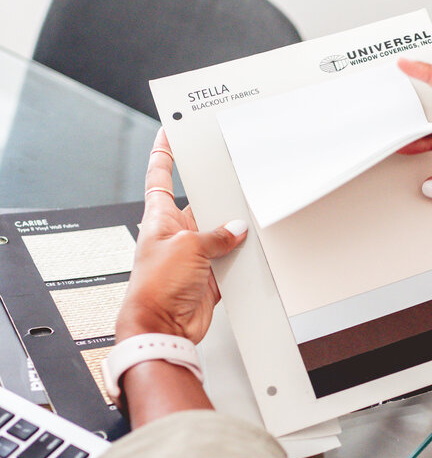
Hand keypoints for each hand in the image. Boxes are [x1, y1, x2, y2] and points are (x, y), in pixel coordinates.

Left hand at [117, 128, 247, 342]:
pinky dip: (239, 260)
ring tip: (244, 226)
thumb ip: (215, 235)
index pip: (160, 175)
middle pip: (199, 206)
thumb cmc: (156, 287)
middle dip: (217, 199)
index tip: (169, 132)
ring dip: (231, 235)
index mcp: (159, 217)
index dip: (164, 153)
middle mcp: (176, 234)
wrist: (162, 325)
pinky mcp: (208, 277)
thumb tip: (234, 229)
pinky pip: (228, 262)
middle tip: (232, 184)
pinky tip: (249, 254)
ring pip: (219, 235)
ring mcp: (193, 256)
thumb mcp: (188, 247)